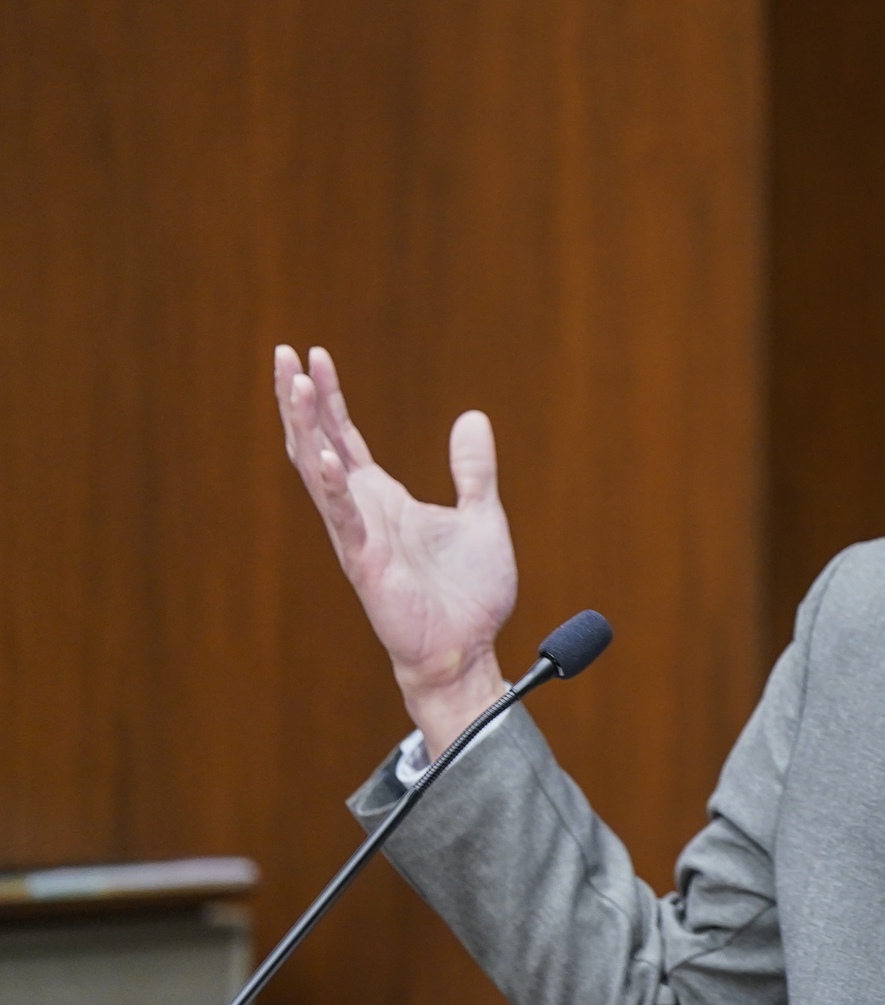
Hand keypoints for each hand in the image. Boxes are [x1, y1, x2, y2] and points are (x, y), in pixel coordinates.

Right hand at [274, 345, 517, 752]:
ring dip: (306, 429)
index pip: (345, 435)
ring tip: (295, 384)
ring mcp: (359, 537)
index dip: (329, 397)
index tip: (315, 353)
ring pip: (319, 473)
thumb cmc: (469, 595)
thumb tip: (472, 417)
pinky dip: (333, 488)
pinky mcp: (367, 565)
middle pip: (317, 444)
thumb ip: (473, 470)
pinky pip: (344, 520)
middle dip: (300, 400)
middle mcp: (362, 512)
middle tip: (283, 353)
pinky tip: (324, 456)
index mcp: (383, 499)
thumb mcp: (481, 516)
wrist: (469, 651)